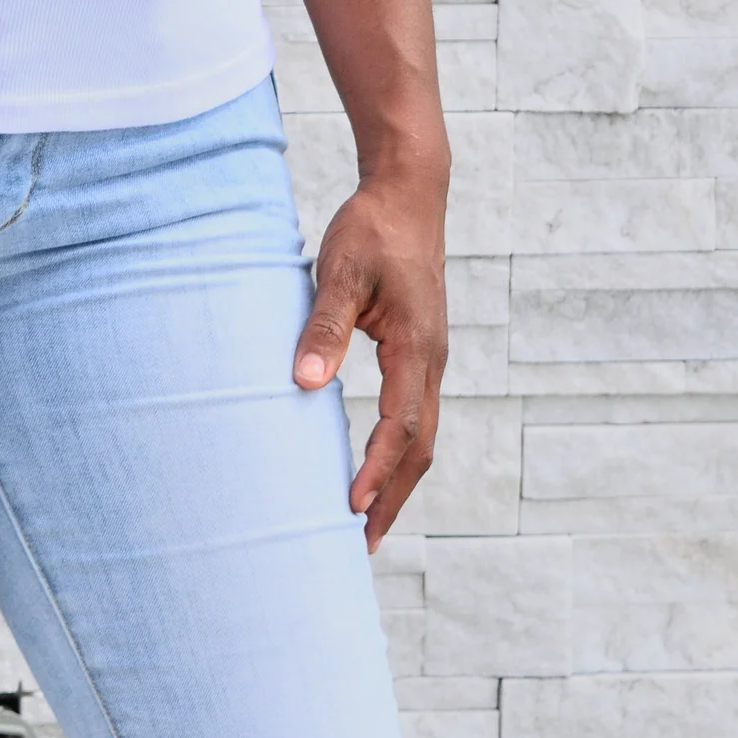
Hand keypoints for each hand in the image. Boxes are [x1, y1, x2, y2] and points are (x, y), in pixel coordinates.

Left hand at [292, 171, 446, 548]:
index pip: (401, 426)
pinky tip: (373, 462)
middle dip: (394, 497)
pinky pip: (415, 414)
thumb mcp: (342, 271)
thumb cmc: (372, 228)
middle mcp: (433, 361)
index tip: (351, 508)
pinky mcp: (421, 351)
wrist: (409, 194)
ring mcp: (431, 358)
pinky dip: (398, 449)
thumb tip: (305, 383)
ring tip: (366, 519)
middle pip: (420, 446)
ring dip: (398, 479)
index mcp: (417, 347)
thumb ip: (325, 326)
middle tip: (362, 543)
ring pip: (422, 434)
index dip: (377, 471)